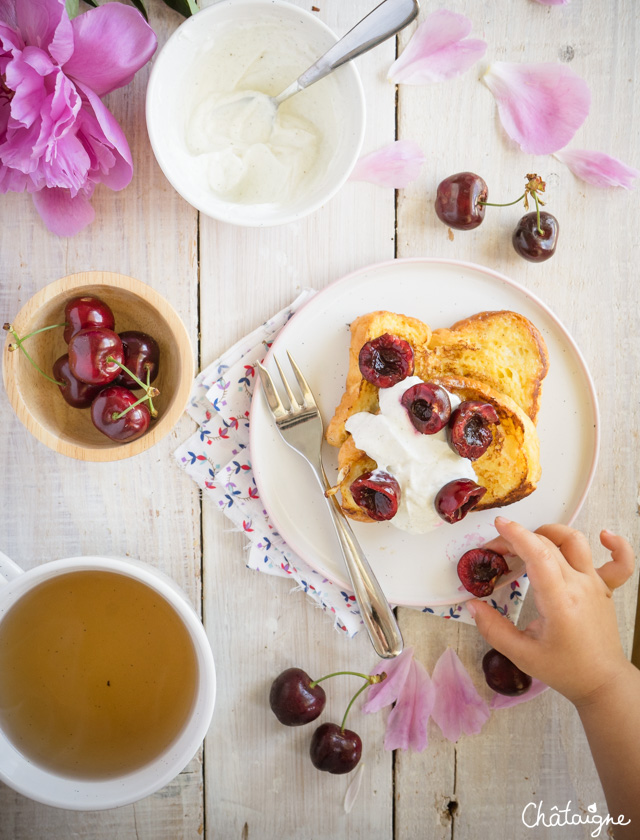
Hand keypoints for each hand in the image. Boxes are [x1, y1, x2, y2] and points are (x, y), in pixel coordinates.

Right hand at [468, 517, 634, 705]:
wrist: (602, 682)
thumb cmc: (564, 670)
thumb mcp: (522, 655)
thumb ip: (494, 629)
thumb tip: (472, 605)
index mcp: (559, 601)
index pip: (538, 554)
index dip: (517, 535)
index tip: (499, 525)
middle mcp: (580, 585)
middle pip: (548, 544)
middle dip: (518, 539)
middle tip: (497, 551)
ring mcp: (596, 584)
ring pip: (576, 542)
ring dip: (551, 533)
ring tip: (531, 541)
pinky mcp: (606, 588)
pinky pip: (620, 562)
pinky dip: (616, 545)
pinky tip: (604, 536)